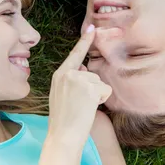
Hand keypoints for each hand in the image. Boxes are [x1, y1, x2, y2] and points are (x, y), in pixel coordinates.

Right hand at [48, 25, 111, 146]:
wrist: (62, 137)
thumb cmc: (63, 120)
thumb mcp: (61, 95)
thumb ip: (72, 80)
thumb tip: (84, 68)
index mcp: (59, 75)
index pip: (75, 55)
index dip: (85, 41)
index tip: (92, 27)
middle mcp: (68, 74)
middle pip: (92, 75)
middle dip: (92, 90)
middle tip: (79, 106)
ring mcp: (79, 80)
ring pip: (100, 83)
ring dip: (96, 97)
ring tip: (82, 109)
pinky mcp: (90, 88)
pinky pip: (105, 91)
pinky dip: (102, 101)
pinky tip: (89, 109)